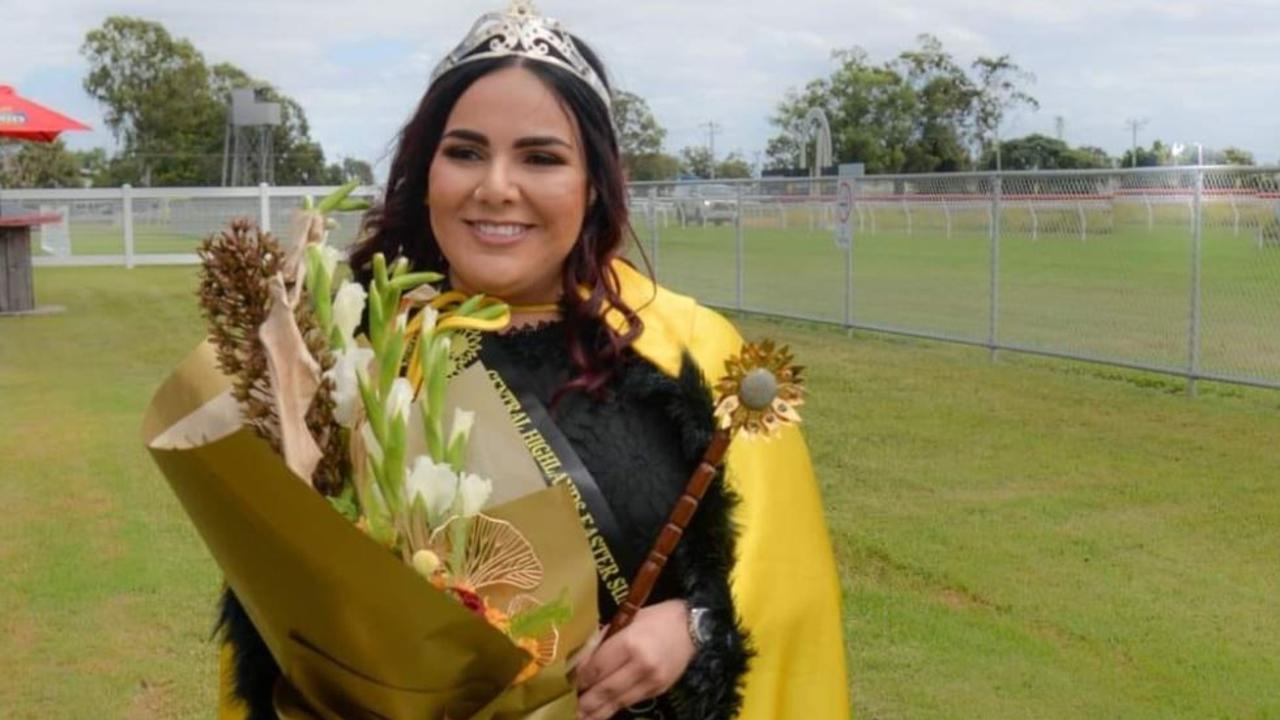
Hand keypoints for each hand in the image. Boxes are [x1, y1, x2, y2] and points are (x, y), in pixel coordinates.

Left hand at [574, 599, 694, 719]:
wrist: (691, 628)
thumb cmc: (655, 618)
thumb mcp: (626, 620)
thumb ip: (601, 640)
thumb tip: (578, 663)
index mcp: (631, 643)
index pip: (598, 667)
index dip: (580, 679)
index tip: (565, 684)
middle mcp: (642, 665)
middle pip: (606, 689)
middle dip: (586, 701)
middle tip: (568, 709)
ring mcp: (652, 681)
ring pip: (618, 701)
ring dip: (597, 711)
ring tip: (581, 717)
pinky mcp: (659, 690)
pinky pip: (631, 701)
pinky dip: (615, 706)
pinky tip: (601, 711)